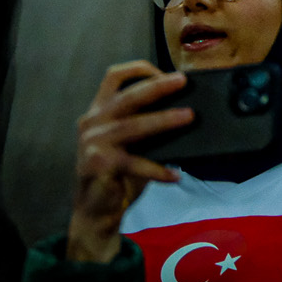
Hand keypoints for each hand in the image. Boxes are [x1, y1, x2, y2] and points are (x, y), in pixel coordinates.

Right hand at [69, 61, 189, 262]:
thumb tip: (186, 111)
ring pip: (133, 126)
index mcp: (99, 111)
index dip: (140, 69)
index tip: (166, 73)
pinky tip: (175, 174)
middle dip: (158, 86)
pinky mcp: (99, 165)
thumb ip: (146, 125)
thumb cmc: (118, 173)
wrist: (95, 212)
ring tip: (189, 117)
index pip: (114, 77)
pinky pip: (135, 163)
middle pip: (127, 95)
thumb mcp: (131, 144)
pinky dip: (158, 169)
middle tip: (182, 82)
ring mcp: (93, 143)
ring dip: (164, 120)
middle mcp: (92, 122)